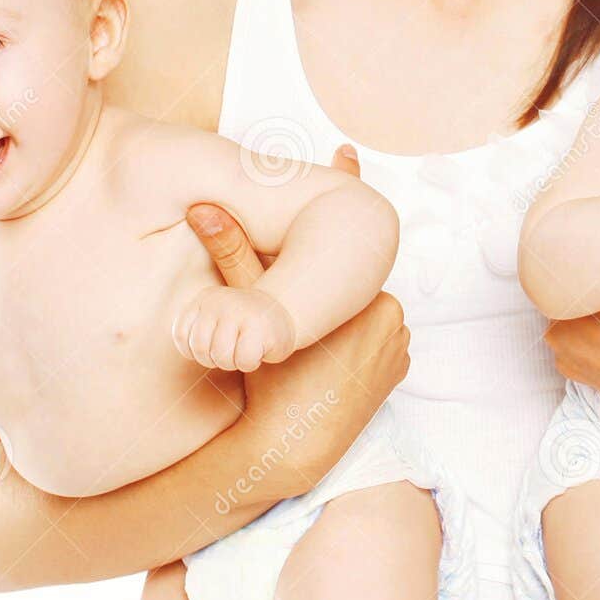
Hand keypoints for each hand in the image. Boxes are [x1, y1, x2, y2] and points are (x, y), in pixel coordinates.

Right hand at [186, 143, 409, 483]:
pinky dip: (357, 343)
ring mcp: (397, 344)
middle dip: (326, 284)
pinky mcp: (396, 372)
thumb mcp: (246, 317)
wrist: (291, 449)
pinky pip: (376, 342)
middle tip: (302, 311)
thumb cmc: (269, 383)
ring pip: (361, 310)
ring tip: (314, 349)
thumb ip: (229, 257)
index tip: (346, 150)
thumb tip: (202, 208)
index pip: (348, 233)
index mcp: (362, 292)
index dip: (345, 185)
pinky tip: (331, 366)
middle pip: (349, 280)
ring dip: (341, 315)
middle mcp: (389, 313)